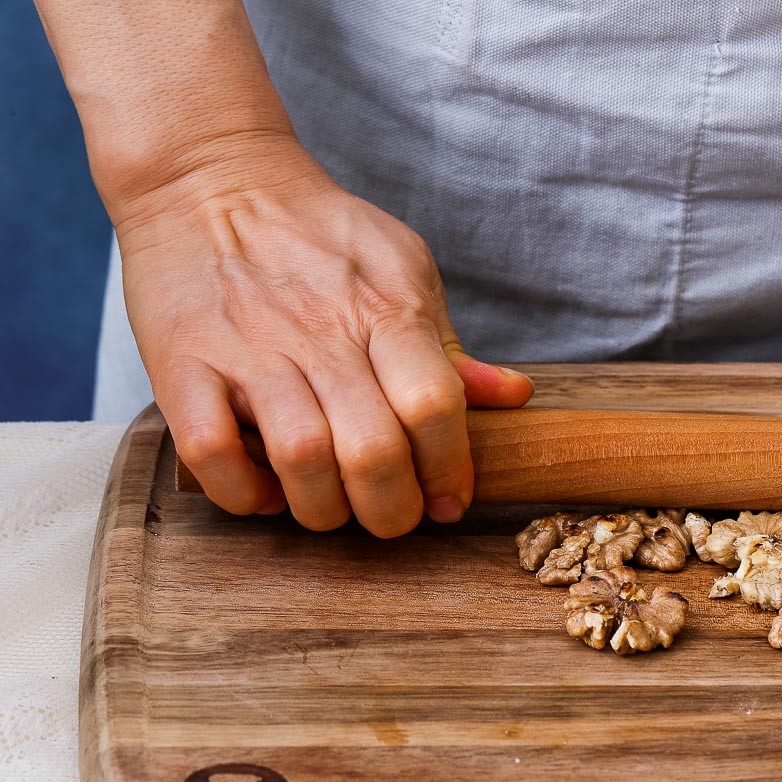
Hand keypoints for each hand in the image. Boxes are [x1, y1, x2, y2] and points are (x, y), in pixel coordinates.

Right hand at [116, 137, 532, 536]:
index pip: (433, 406)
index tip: (448, 499)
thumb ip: (450, 344)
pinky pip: (211, 451)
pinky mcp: (183, 363)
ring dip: (324, 509)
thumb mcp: (403, 267)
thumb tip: (512, 395)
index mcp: (385, 310)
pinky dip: (243, 491)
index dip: (448, 469)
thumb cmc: (317, 234)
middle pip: (372, 450)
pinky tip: (267, 490)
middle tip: (392, 518)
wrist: (211, 177)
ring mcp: (248, 350)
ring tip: (333, 509)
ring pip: (300, 460)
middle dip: (392, 509)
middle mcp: (320, 333)